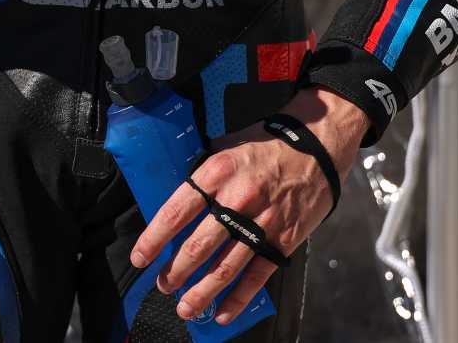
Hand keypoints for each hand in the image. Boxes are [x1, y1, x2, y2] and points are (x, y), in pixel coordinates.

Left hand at [129, 88, 367, 325]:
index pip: (177, 210)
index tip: (140, 257)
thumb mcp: (228, 146)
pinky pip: (256, 275)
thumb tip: (179, 199)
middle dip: (175, 272)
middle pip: (198, 246)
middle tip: (163, 285)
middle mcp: (237, 199)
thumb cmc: (267, 144)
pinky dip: (238, 299)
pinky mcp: (283, 239)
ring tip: (185, 308)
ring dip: (201, 292)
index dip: (155, 238)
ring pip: (225, 267)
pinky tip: (223, 313)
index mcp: (218, 172)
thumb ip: (205, 173)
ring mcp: (262, 222)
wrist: (316, 145)